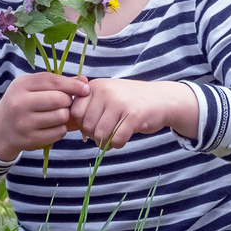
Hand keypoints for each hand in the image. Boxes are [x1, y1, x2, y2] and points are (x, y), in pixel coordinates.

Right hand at [0, 72, 90, 161]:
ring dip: (65, 115)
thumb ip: (58, 82)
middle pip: (59, 99)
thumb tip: (85, 81)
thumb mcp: (33, 86)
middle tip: (64, 103)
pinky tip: (53, 126)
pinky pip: (59, 132)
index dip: (73, 85)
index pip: (53, 82)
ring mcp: (24, 123)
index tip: (85, 89)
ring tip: (57, 114)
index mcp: (22, 85)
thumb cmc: (23, 102)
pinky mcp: (30, 140)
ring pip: (61, 117)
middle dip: (68, 101)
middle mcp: (20, 103)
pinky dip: (61, 129)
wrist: (1, 127)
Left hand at [66, 78, 199, 150]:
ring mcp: (120, 103)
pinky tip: (123, 138)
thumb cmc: (130, 101)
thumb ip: (88, 106)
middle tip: (105, 134)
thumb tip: (68, 124)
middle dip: (93, 135)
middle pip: (87, 125)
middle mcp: (106, 92)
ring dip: (105, 142)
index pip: (75, 112)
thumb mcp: (107, 96)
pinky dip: (117, 145)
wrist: (162, 99)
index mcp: (96, 86)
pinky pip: (116, 140)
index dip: (82, 124)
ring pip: (100, 134)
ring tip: (113, 137)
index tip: (93, 126)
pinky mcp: (134, 116)